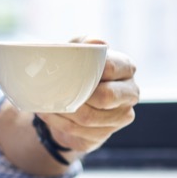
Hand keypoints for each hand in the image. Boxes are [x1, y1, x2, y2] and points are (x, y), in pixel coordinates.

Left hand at [36, 38, 138, 155]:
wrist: (70, 99)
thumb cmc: (76, 68)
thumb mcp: (78, 50)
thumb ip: (86, 43)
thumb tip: (96, 43)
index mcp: (126, 68)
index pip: (112, 68)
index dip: (90, 71)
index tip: (70, 70)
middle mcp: (130, 93)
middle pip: (107, 97)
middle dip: (79, 94)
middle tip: (58, 89)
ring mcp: (120, 117)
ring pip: (90, 118)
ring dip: (64, 110)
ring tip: (46, 102)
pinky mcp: (104, 134)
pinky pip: (80, 131)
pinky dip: (59, 122)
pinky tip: (47, 113)